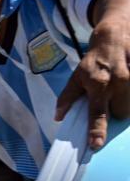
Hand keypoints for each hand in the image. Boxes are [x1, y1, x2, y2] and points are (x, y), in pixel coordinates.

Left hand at [55, 19, 129, 148]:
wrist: (114, 36)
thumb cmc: (94, 59)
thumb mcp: (76, 77)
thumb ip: (68, 98)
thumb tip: (58, 117)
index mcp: (99, 85)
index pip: (97, 113)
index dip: (96, 130)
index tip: (96, 144)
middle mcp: (119, 81)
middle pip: (121, 113)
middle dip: (116, 110)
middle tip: (111, 97)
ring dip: (127, 100)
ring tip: (120, 87)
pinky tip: (127, 82)